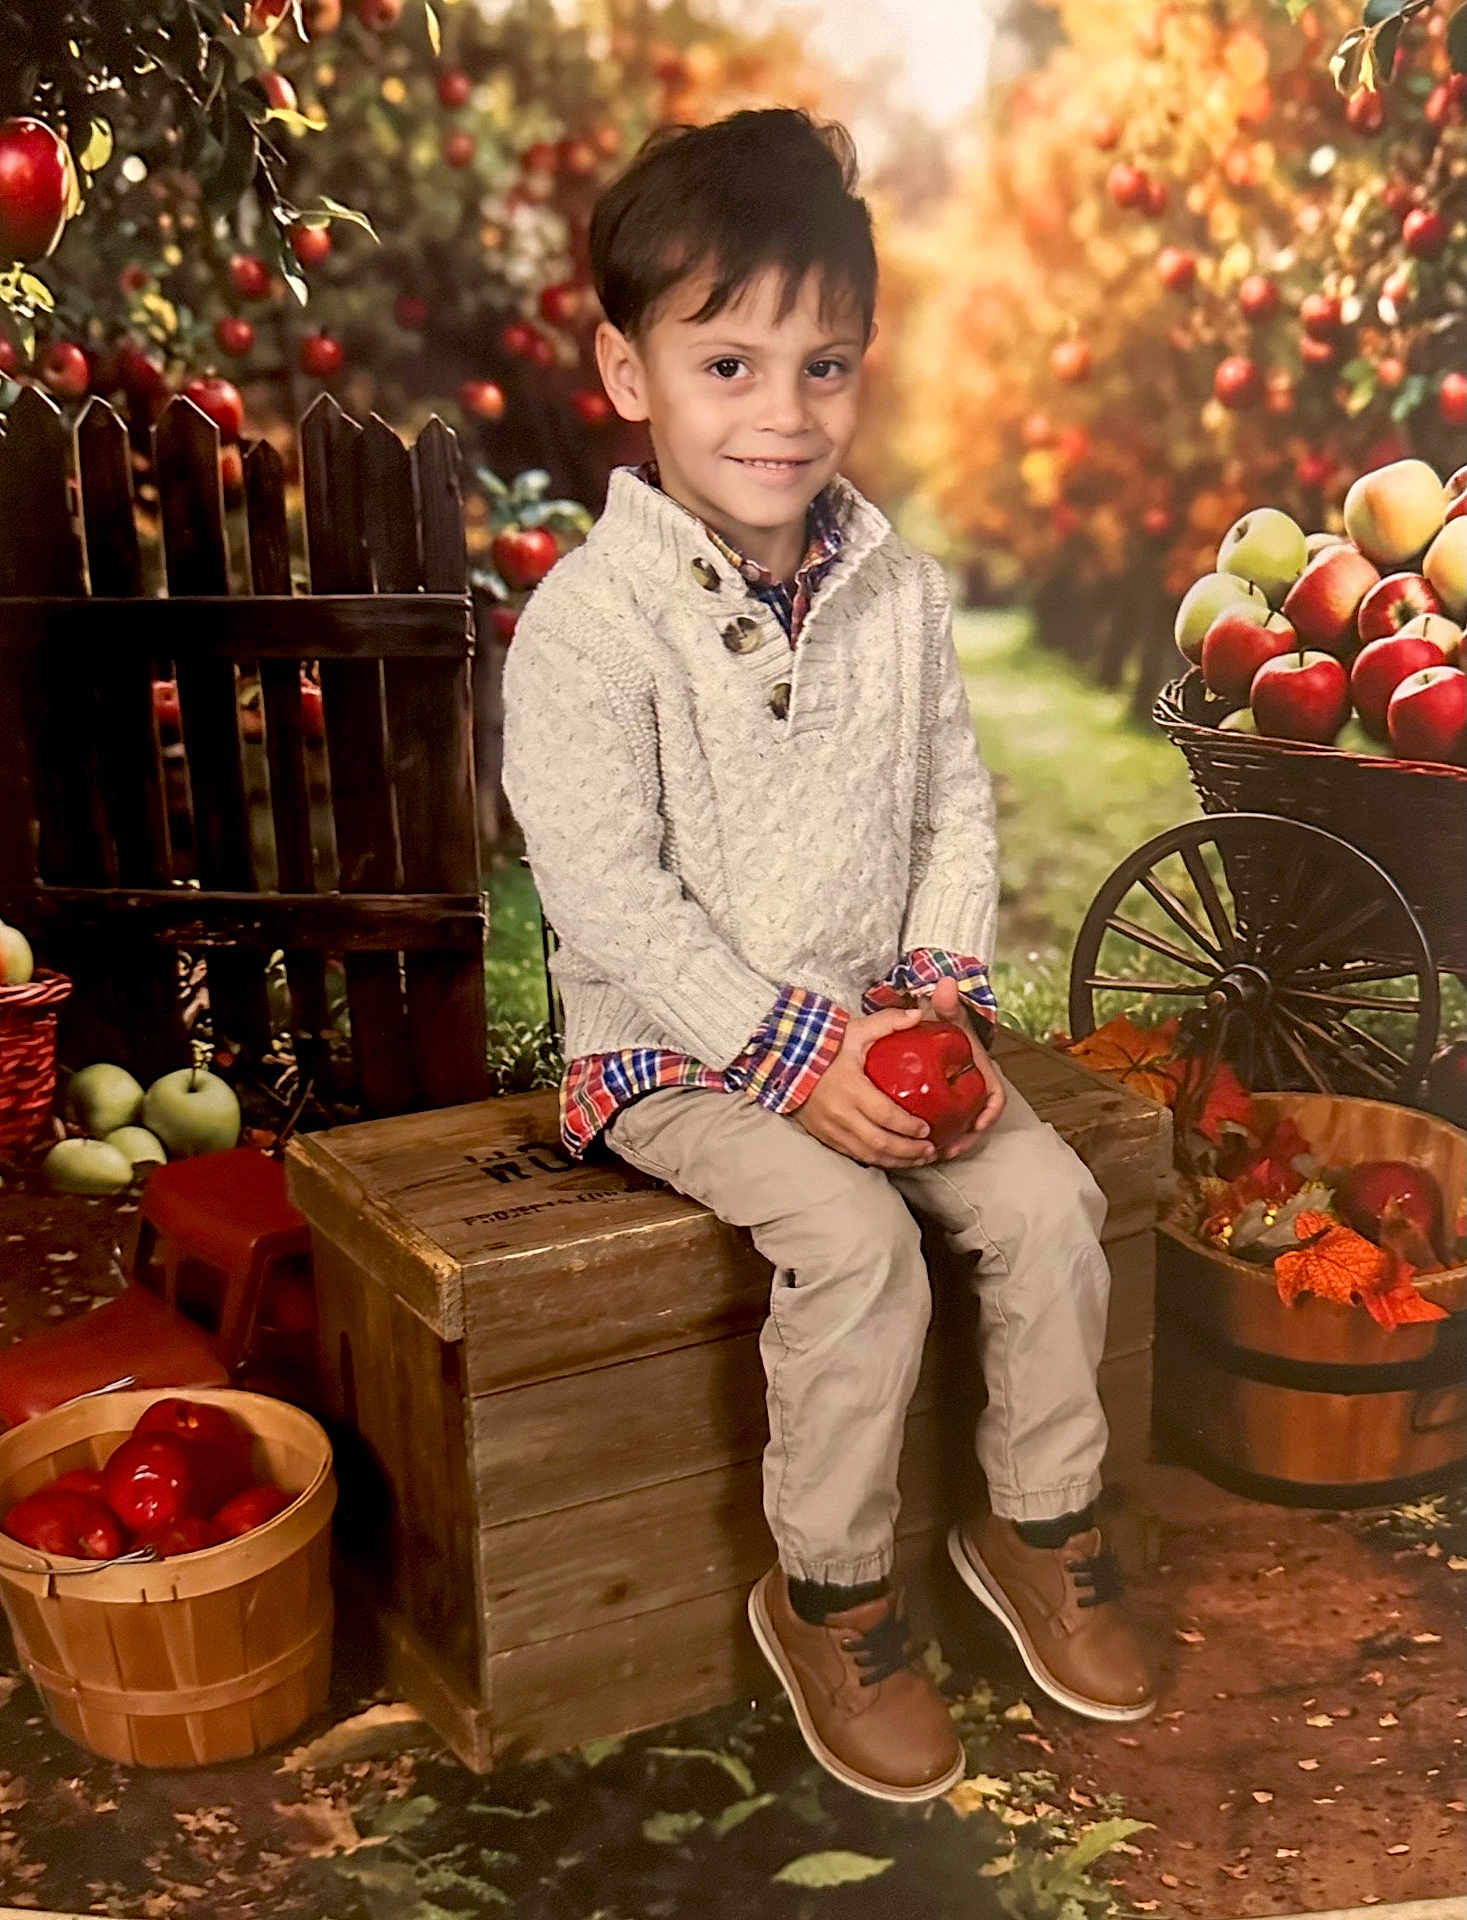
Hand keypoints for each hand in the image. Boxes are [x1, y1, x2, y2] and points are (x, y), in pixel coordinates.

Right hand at [793, 1007, 938, 1168]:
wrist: (782, 1061)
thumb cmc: (822, 1046)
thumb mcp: (855, 1031)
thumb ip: (887, 1023)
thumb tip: (917, 1015)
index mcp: (851, 1088)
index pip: (885, 1115)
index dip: (908, 1126)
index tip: (927, 1129)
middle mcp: (840, 1113)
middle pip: (880, 1142)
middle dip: (909, 1150)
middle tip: (930, 1150)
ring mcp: (831, 1129)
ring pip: (868, 1154)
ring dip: (896, 1160)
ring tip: (918, 1159)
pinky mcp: (824, 1136)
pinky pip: (853, 1155)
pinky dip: (876, 1161)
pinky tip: (893, 1159)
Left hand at [917, 977, 1004, 1155]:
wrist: (932, 1027)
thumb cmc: (944, 1023)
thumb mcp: (947, 1014)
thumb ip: (947, 1003)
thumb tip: (945, 984)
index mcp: (982, 1072)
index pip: (996, 1097)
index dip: (990, 1114)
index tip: (978, 1127)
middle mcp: (973, 1089)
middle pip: (977, 1121)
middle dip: (965, 1139)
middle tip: (946, 1151)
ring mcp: (959, 1099)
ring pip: (960, 1127)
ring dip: (949, 1143)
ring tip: (931, 1155)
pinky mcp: (943, 1105)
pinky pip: (943, 1125)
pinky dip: (934, 1137)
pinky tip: (916, 1145)